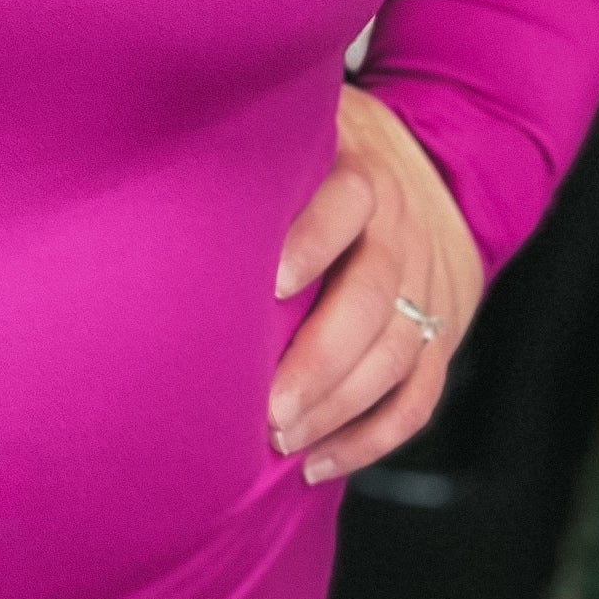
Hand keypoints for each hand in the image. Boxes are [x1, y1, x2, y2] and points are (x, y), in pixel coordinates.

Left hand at [268, 82, 484, 485]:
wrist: (442, 176)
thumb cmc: (331, 166)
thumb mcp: (310, 135)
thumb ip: (257, 152)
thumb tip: (156, 161)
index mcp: (364, 181)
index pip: (347, 202)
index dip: (311, 240)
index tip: (268, 282)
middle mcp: (400, 236)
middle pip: (371, 298)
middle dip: (319, 358)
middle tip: (266, 407)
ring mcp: (426, 290)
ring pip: (395, 355)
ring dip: (338, 406)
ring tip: (282, 440)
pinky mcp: (441, 337)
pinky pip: (418, 397)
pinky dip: (372, 438)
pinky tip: (320, 463)